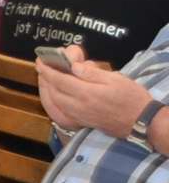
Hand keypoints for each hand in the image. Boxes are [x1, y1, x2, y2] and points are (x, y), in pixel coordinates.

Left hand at [37, 48, 151, 138]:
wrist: (142, 121)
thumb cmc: (131, 98)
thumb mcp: (115, 79)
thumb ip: (91, 73)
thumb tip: (72, 66)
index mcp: (86, 94)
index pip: (59, 80)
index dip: (47, 70)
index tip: (40, 61)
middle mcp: (79, 107)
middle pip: (53, 92)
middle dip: (45, 79)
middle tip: (43, 67)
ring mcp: (79, 116)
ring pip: (54, 103)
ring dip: (46, 90)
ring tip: (46, 78)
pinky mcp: (82, 122)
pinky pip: (59, 112)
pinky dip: (52, 102)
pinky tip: (54, 94)